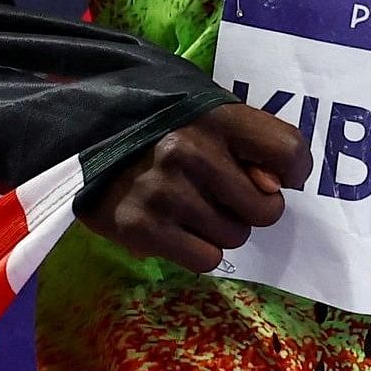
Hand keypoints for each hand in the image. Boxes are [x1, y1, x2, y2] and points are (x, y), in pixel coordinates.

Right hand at [81, 103, 310, 271]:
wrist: (77, 131)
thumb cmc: (155, 121)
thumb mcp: (202, 111)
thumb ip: (244, 140)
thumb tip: (273, 187)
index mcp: (214, 115)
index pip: (288, 150)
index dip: (293, 170)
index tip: (275, 176)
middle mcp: (191, 151)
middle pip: (266, 209)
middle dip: (251, 208)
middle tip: (220, 194)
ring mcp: (164, 192)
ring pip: (235, 238)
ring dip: (220, 229)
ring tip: (188, 205)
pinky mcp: (139, 227)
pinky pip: (205, 260)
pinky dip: (196, 250)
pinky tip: (174, 227)